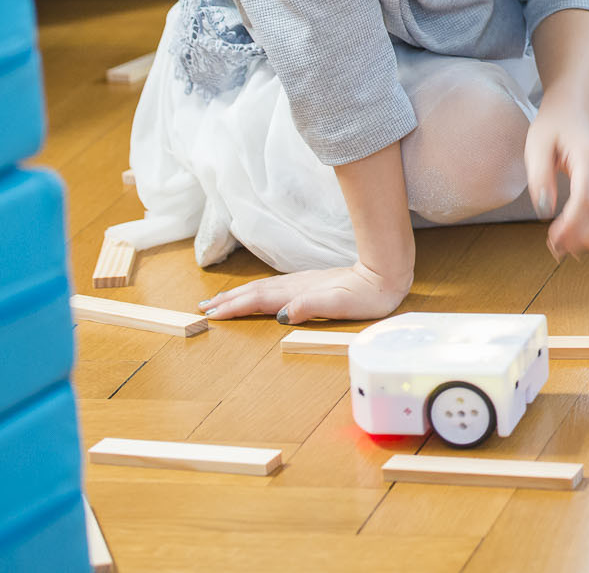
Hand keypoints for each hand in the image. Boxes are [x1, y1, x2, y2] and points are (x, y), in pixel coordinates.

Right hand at [200, 260, 410, 324]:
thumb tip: (282, 314)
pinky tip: (256, 294)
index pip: (258, 300)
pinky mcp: (310, 283)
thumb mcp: (340, 305)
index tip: (212, 314)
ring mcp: (303, 282)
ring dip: (239, 294)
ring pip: (263, 288)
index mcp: (299, 292)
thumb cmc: (366, 295)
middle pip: (255, 292)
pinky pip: (274, 288)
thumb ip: (310, 307)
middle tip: (204, 308)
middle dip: (229, 300)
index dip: (234, 307)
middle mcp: (297, 285)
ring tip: (220, 300)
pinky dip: (257, 291)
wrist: (385, 275)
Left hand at [524, 111, 588, 258]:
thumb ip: (539, 177)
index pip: (586, 199)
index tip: (553, 240)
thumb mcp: (536, 147)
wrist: (571, 113)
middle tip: (557, 250)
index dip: (571, 225)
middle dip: (580, 237)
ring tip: (573, 250)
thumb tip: (545, 212)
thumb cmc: (552, 129)